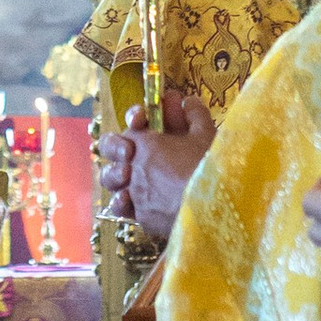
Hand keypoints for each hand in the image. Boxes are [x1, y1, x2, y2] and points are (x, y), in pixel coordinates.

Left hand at [99, 93, 214, 242]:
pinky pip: (123, 209)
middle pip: (109, 150)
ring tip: (130, 179)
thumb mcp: (206, 135)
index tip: (143, 121)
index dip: (136, 121)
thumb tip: (188, 102)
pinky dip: (128, 204)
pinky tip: (139, 203)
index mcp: (146, 143)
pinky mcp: (142, 217)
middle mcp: (133, 167)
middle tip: (129, 152)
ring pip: (111, 182)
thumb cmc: (208, 167)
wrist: (211, 208)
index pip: (130, 127)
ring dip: (118, 178)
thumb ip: (195, 114)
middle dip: (116, 147)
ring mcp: (134, 193)